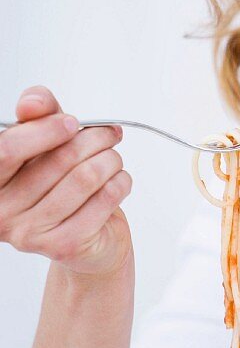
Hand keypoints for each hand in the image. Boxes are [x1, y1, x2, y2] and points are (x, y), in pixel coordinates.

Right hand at [0, 86, 132, 277]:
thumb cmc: (63, 183)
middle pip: (58, 160)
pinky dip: (120, 182)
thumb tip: (33, 102)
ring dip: (110, 159)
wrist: (89, 237)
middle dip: (94, 138)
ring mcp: (30, 233)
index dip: (45, 130)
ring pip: (85, 177)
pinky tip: (118, 181)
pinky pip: (104, 199)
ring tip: (113, 159)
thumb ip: (39, 115)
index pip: (8, 149)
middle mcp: (2, 212)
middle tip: (109, 134)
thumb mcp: (47, 141)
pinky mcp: (63, 245)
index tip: (71, 122)